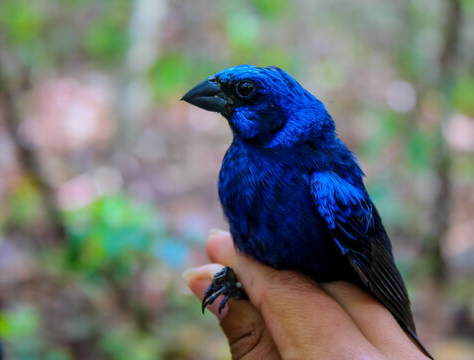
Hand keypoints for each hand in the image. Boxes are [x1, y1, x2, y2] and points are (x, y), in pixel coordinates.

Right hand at [184, 230, 428, 359]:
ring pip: (359, 297)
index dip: (249, 264)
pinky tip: (308, 294)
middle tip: (229, 253)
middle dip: (277, 266)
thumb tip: (206, 281)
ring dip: (308, 280)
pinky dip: (338, 300)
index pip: (293, 294)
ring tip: (263, 271)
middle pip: (330, 286)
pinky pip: (377, 316)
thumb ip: (246, 336)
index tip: (218, 243)